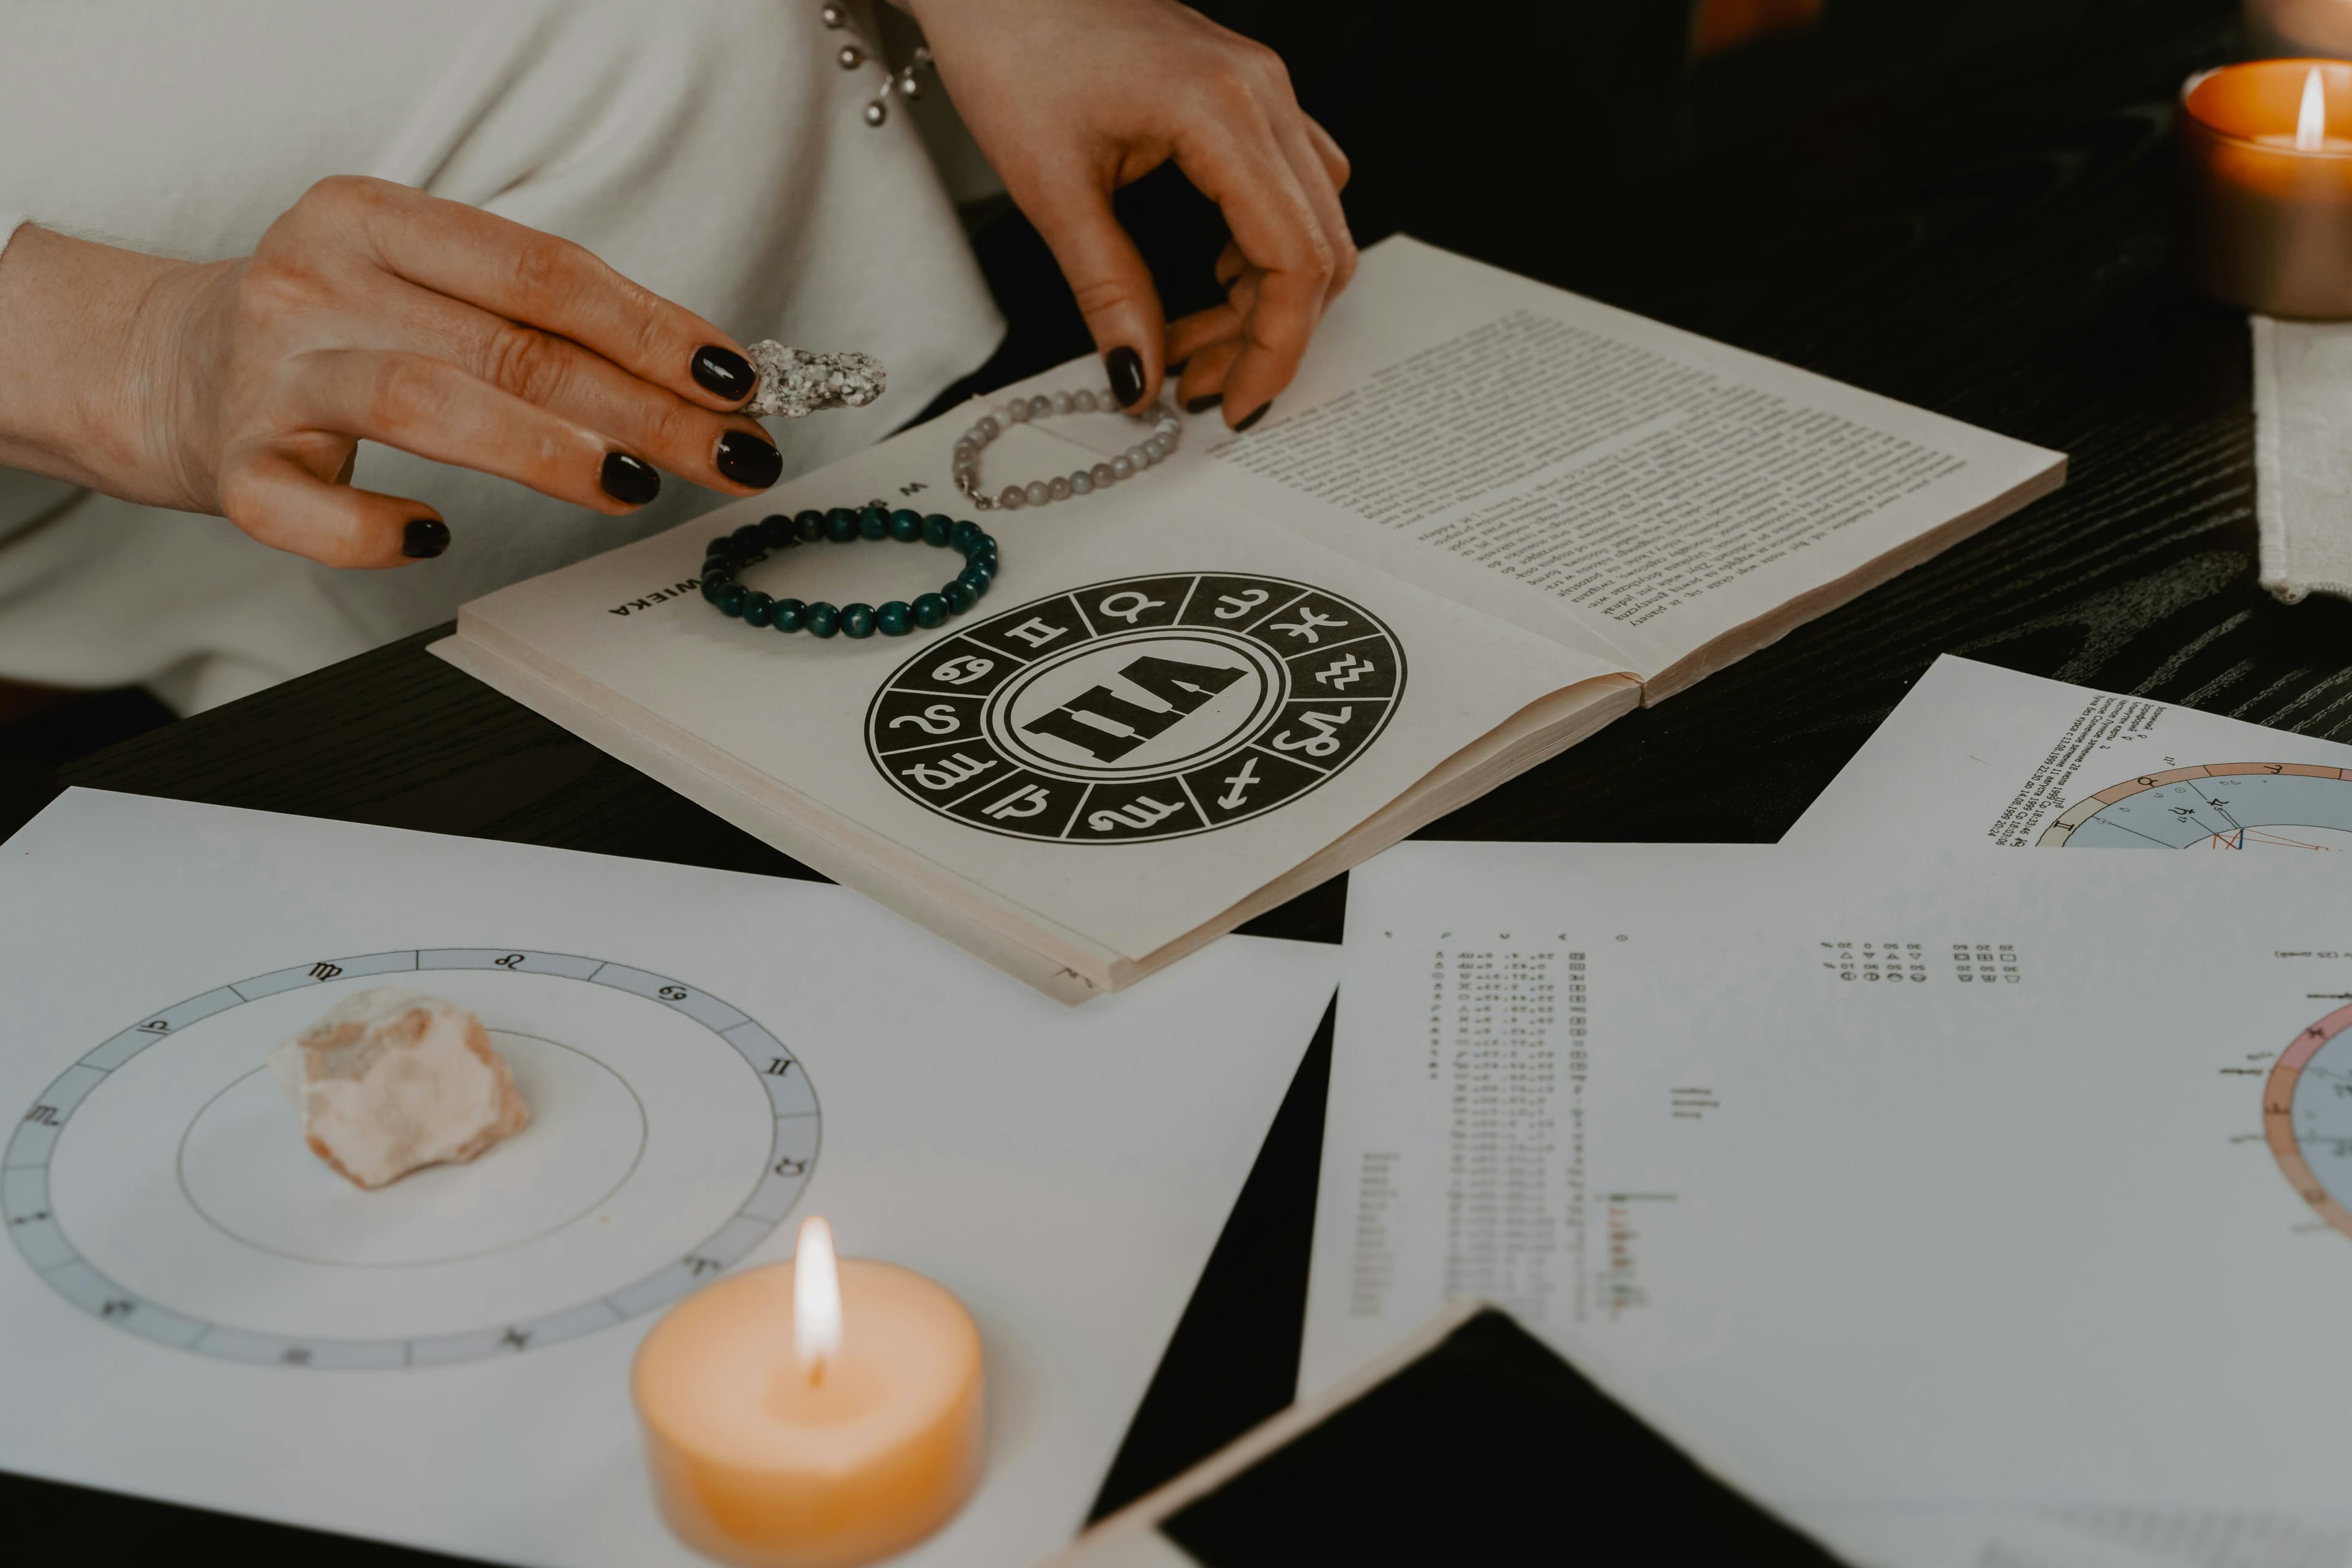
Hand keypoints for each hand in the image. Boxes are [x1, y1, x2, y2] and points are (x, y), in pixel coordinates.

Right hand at [0, 177, 783, 566]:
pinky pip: (309, 510)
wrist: (161, 364)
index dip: (651, 326)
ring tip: (632, 483)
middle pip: (507, 345)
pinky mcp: (235, 469)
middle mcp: (318, 283)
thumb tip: (698, 379)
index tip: (736, 377)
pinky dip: (377, 529)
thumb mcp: (422, 284)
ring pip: (421, 403)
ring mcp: (270, 377)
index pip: (541, 272)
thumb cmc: (332, 329)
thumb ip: (535, 317)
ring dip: (543, 448)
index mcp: (373, 220)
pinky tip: (437, 538)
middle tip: (730, 454)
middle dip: (641, 407)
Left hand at [906, 0, 1354, 427]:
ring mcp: (1261, 89)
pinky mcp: (1245, 93)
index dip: (1275, 348)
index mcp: (1223, 111)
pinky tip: (1207, 274)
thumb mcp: (1051, 188)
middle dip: (1265, 334)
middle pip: (1318, 249)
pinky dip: (1260, 249)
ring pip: (1312, 222)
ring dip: (1263, 297)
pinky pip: (1290, 187)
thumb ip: (1108, 290)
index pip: (1295, 259)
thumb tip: (1140, 378)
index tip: (1234, 404)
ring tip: (1188, 339)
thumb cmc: (1011, 49)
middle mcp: (1262, 95)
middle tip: (1196, 384)